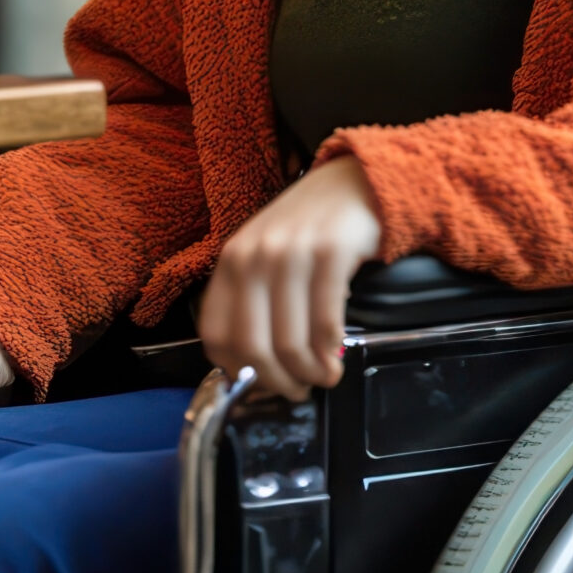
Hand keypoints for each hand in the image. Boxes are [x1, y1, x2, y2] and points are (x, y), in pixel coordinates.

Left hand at [199, 156, 383, 399]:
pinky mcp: (332, 251)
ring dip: (310, 372)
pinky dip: (331, 348)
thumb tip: (255, 368)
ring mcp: (293, 251)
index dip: (238, 371)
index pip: (216, 335)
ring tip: (325, 376)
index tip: (261, 386)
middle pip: (252, 346)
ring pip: (290, 340)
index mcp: (231, 261)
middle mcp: (255, 255)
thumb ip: (252, 300)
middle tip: (299, 391)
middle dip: (278, 382)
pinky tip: (338, 353)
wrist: (356, 181)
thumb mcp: (266, 255)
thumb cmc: (310, 227)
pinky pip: (326, 319)